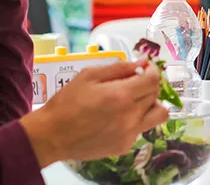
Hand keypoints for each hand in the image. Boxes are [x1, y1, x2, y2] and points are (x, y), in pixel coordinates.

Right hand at [20, 61, 169, 166]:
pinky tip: (117, 117)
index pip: (153, 80)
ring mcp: (130, 134)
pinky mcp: (124, 146)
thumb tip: (140, 63)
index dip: (152, 71)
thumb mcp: (89, 76)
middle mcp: (130, 116)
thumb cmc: (66, 103)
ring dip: (150, 104)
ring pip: (157, 115)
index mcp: (121, 95)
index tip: (145, 68)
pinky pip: (141, 129)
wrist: (51, 135)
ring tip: (133, 101)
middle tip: (134, 82)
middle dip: (148, 85)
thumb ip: (118, 68)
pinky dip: (136, 120)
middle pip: (156, 95)